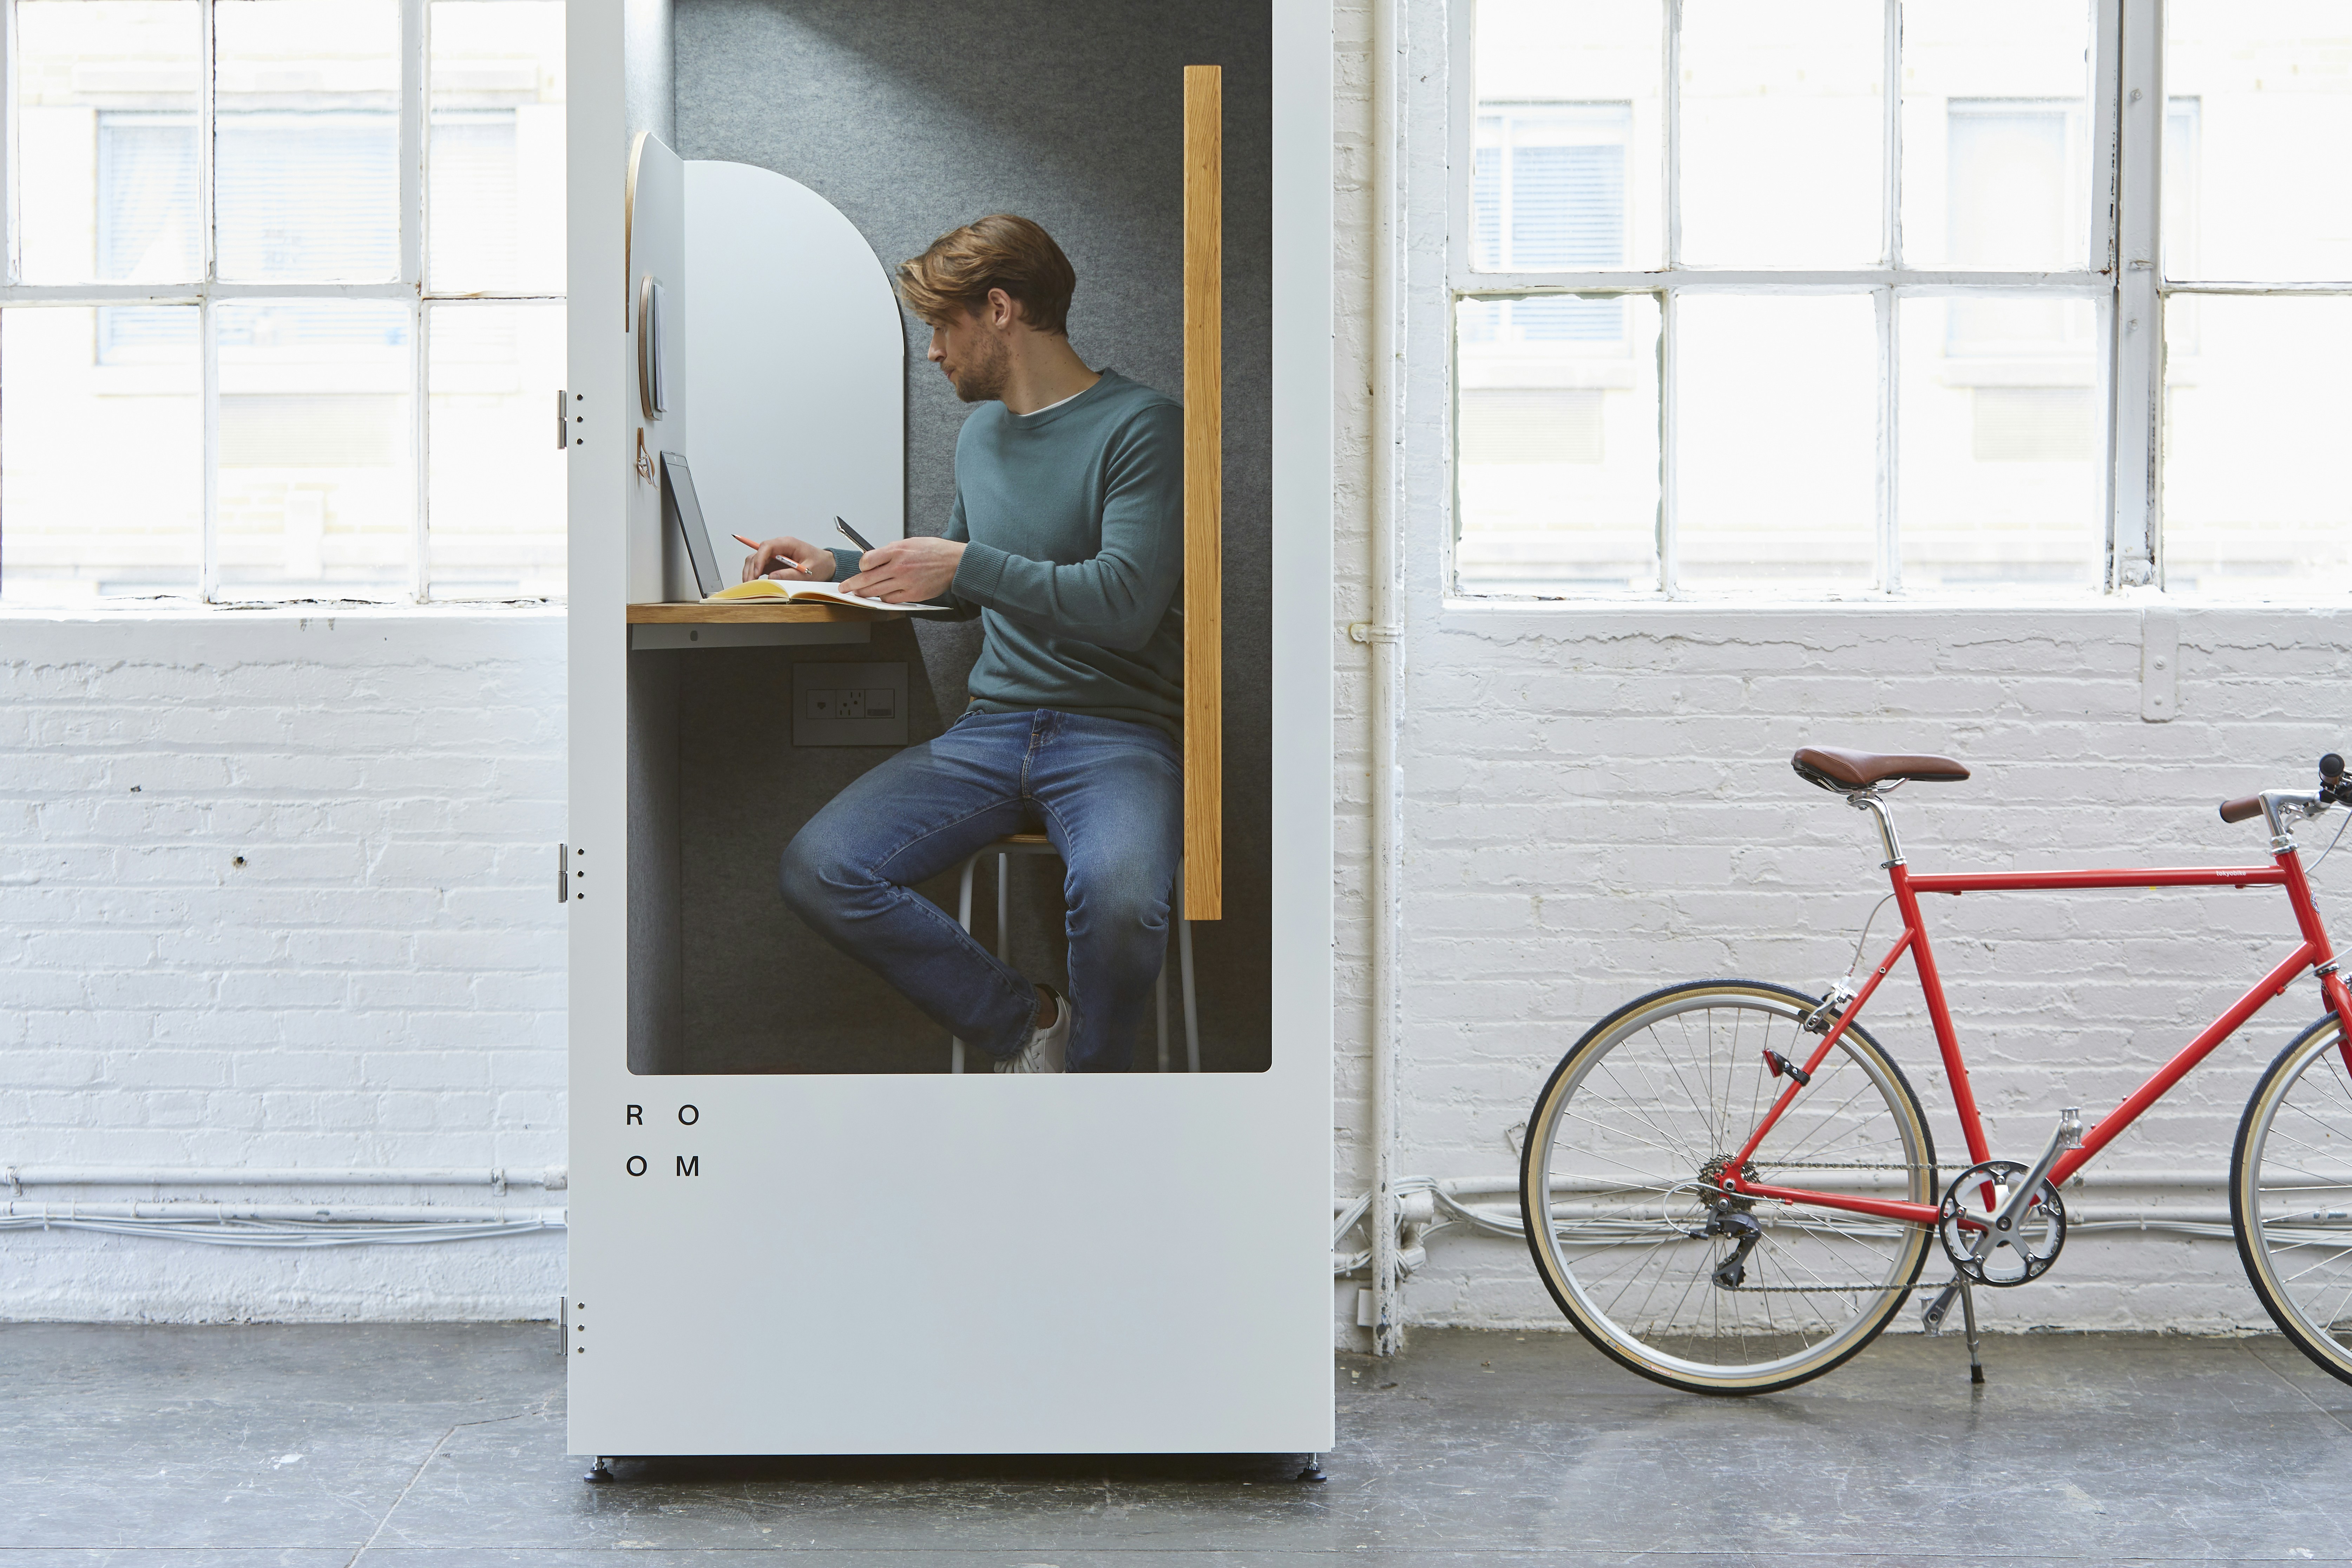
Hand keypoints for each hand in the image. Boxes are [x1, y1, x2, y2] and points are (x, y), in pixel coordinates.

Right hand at [743, 536, 832, 581]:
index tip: (756, 573)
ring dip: (750, 571)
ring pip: (755, 559)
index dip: (759, 559)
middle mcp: (779, 547)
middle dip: (751, 568)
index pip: (767, 546)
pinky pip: (760, 566)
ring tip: (749, 586)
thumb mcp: (807, 572)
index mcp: (788, 543)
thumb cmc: (819, 564)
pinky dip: (754, 574)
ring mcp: (775, 554)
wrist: (826, 564)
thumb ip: (790, 575)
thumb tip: (771, 577)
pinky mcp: (774, 562)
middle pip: (757, 553)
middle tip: (749, 584)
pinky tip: (754, 584)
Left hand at [843, 536, 964, 602]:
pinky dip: (884, 598)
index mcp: (897, 550)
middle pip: (867, 579)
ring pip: (876, 592)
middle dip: (851, 585)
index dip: (861, 566)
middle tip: (844, 588)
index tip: (861, 568)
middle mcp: (899, 566)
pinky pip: (891, 599)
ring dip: (865, 594)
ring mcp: (906, 582)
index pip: (867, 560)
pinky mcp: (913, 594)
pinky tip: (883, 595)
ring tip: (859, 594)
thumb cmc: (933, 550)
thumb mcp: (909, 543)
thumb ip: (891, 552)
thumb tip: (875, 560)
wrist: (955, 562)